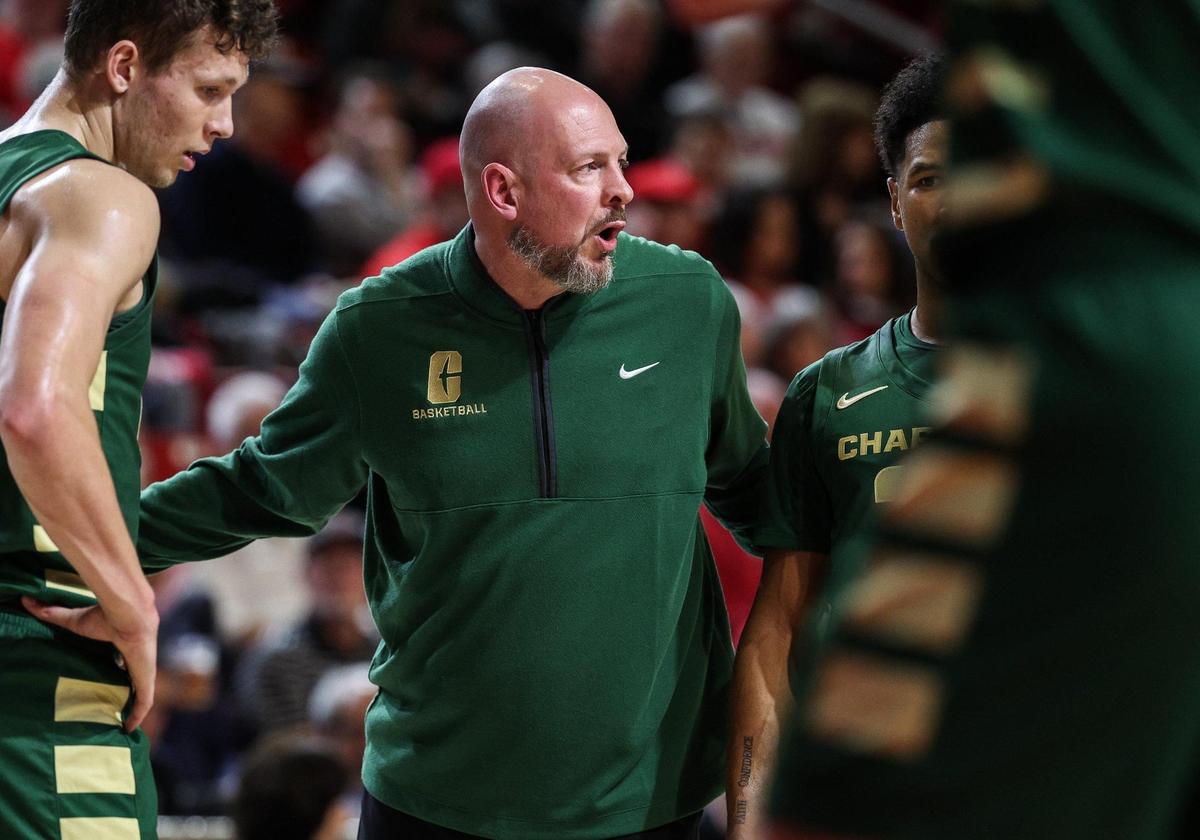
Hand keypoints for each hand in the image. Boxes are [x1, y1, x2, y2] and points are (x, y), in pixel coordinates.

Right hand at [22, 595, 157, 731]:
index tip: (106, 683)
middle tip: (111, 709)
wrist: (130, 616)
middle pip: (132, 681)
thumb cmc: (105, 617)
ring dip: (133, 709)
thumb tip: (27, 600)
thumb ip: (52, 613)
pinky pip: (144, 703)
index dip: (116, 672)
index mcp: (124, 647)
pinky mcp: (147, 680)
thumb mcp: (74, 621)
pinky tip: (130, 729)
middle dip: (125, 693)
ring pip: (140, 695)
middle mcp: (137, 661)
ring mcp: (144, 671)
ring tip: (121, 725)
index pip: (122, 663)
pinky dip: (139, 715)